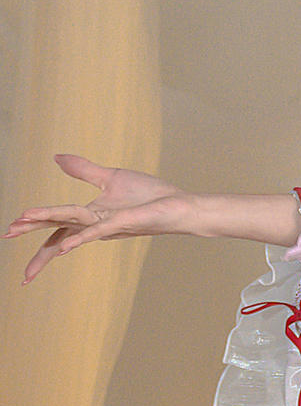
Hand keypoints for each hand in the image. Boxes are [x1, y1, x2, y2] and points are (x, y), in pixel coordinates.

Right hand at [6, 154, 192, 282]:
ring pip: (70, 226)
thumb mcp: (110, 177)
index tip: (9, 231)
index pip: (56, 222)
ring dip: (46, 225)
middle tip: (5, 236)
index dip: (33, 224)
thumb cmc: (149, 196)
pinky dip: (79, 238)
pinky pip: (97, 231)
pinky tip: (64, 248)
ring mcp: (107, 225)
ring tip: (20, 225)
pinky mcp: (122, 222)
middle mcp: (95, 224)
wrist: (178, 206)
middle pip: (57, 229)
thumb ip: (82, 169)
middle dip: (31, 232)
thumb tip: (56, 157)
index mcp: (90, 215)